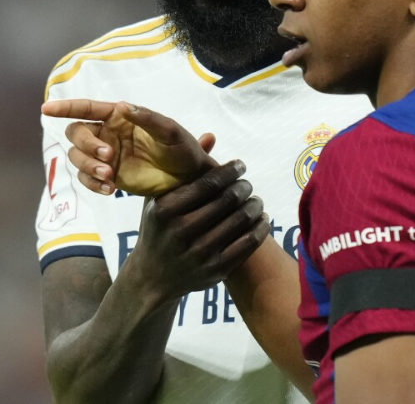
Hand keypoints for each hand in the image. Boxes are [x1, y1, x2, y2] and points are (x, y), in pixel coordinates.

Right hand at [42, 99, 215, 195]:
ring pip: (77, 157)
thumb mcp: (171, 132)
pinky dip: (92, 184)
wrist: (189, 180)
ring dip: (88, 166)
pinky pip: (86, 179)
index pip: (87, 108)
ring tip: (110, 176)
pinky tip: (110, 188)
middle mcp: (108, 133)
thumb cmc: (183, 150)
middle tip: (108, 156)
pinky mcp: (108, 177)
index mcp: (120, 116)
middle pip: (76, 133)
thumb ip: (148, 118)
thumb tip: (122, 106)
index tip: (47, 108)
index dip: (66, 107)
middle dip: (86, 145)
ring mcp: (106, 156)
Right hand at [128, 160, 269, 301]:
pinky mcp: (216, 270)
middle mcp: (181, 232)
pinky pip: (248, 243)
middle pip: (228, 200)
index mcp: (165, 210)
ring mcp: (199, 253)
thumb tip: (210, 136)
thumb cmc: (158, 229)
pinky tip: (262, 219)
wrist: (152, 278)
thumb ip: (184, 169)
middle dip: (244, 187)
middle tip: (247, 184)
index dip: (230, 170)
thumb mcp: (159, 199)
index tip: (240, 165)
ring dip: (255, 205)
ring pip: (242, 220)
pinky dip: (260, 227)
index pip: (209, 183)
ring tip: (255, 200)